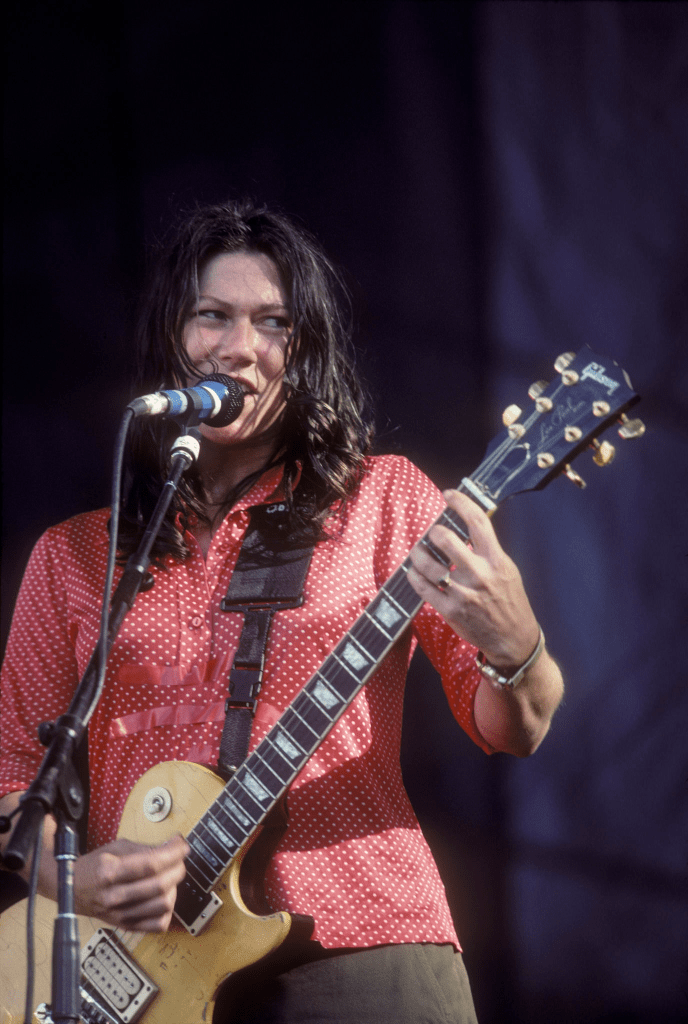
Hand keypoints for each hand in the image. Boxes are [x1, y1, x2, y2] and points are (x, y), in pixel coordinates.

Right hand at [73, 834, 188, 931]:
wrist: (71, 888)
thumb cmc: (94, 866)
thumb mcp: (116, 848)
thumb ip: (144, 848)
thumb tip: (172, 846)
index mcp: (110, 872)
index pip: (151, 864)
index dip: (173, 854)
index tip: (182, 846)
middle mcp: (114, 896)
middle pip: (159, 885)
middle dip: (177, 868)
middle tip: (179, 859)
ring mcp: (120, 914)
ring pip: (162, 905)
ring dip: (174, 888)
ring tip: (170, 877)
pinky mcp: (125, 925)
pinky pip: (157, 925)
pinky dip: (167, 911)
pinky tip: (164, 897)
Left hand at [407, 489, 539, 667]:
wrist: (514, 639)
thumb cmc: (509, 601)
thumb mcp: (507, 570)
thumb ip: (488, 550)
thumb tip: (465, 527)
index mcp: (497, 560)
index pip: (477, 521)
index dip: (460, 502)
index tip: (449, 494)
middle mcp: (480, 575)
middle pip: (447, 540)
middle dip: (434, 532)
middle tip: (432, 534)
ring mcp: (464, 594)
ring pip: (429, 565)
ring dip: (418, 555)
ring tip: (418, 553)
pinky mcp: (451, 611)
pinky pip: (423, 588)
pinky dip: (414, 577)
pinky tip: (414, 573)